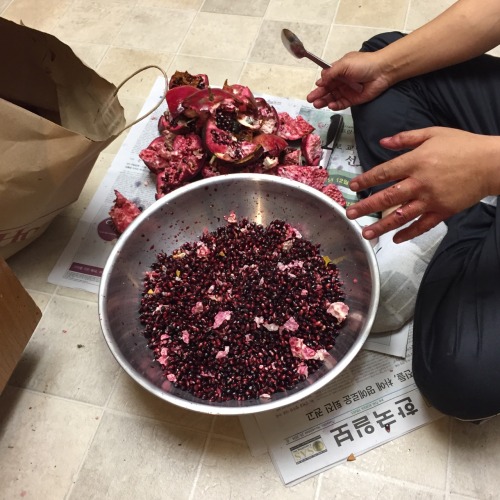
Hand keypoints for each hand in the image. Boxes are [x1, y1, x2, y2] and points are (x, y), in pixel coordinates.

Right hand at [306, 51, 390, 110]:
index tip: (317, 86)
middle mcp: (342, 81)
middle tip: (310, 99)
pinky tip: (331, 105)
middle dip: (318, 94)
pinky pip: (341, 104)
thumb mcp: (344, 64)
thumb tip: (320, 80)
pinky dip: (335, 105)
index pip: (326, 78)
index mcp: (339, 71)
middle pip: (327, 90)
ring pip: (332, 98)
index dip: (321, 83)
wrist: (381, 71)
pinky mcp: (352, 100)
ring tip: (317, 104)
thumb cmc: (363, 64)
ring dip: (324, 101)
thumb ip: (331, 72)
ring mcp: (347, 91)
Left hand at [345, 127, 498, 241]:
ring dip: (381, 226)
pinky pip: (422, 225)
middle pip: (387, 197)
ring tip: (365, 233)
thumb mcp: (433, 133)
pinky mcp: (442, 211)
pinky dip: (408, 233)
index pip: (384, 172)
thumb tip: (382, 142)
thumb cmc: (462, 145)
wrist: (491, 163)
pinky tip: (395, 239)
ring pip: (401, 215)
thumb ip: (405, 138)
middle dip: (365, 206)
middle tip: (349, 214)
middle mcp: (419, 182)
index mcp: (415, 162)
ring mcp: (430, 199)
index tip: (352, 186)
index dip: (366, 179)